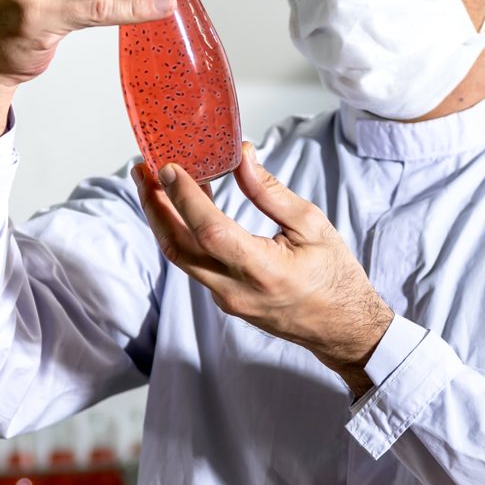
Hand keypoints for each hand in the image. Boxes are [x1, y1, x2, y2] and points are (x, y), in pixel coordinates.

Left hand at [135, 143, 394, 396]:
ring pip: (181, 257)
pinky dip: (183, 232)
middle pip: (178, 247)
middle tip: (142, 170)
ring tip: (154, 184)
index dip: (185, 198)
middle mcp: (236, 290)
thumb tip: (242, 155)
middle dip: (154, 206)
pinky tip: (185, 207)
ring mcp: (227, 299)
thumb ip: (270, 192)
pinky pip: (194, 264)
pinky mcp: (225, 300)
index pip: (211, 231)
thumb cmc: (334, 277)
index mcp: (263, 270)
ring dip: (163, 219)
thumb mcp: (311, 225)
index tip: (169, 168)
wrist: (342, 328)